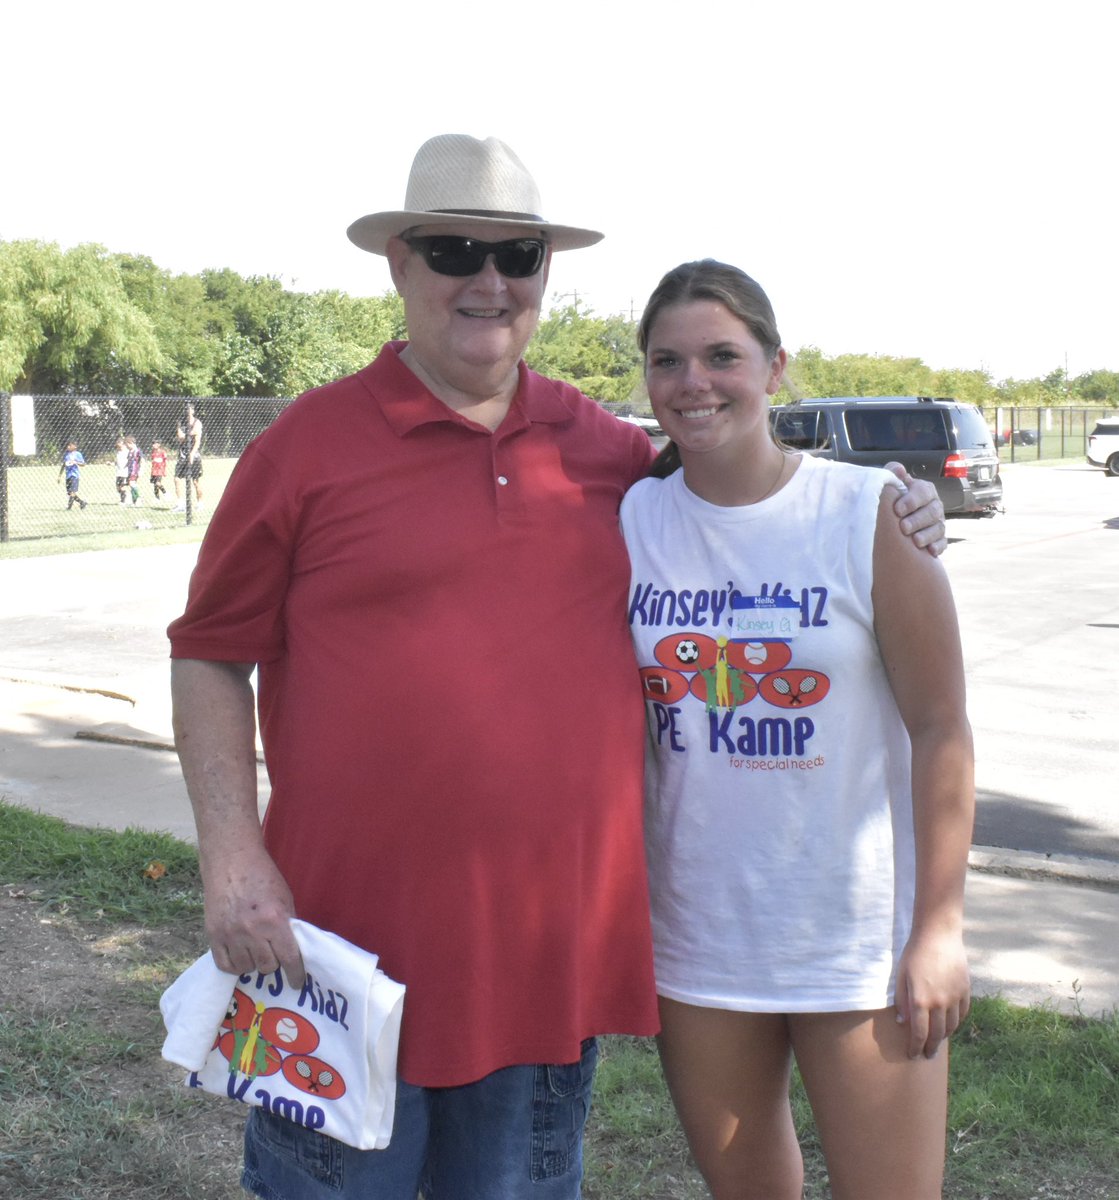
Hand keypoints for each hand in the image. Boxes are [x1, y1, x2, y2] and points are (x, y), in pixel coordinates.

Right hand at [202, 843, 305, 986]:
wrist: (232, 861)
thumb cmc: (263, 876)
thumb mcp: (285, 898)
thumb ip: (288, 924)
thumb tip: (294, 950)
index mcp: (275, 920)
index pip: (289, 958)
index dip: (295, 974)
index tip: (297, 982)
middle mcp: (252, 931)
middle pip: (268, 966)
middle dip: (274, 962)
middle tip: (273, 951)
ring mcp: (230, 934)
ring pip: (247, 968)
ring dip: (254, 963)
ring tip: (256, 949)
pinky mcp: (213, 935)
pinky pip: (225, 965)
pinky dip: (235, 965)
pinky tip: (240, 955)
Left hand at [884, 462, 946, 556]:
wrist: (898, 522)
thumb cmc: (895, 501)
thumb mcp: (894, 487)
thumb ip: (894, 477)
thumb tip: (897, 468)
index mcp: (924, 491)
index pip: (923, 492)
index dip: (911, 500)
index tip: (897, 509)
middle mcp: (934, 506)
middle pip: (932, 511)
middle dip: (918, 520)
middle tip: (903, 527)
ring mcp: (938, 523)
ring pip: (938, 528)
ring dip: (927, 535)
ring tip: (915, 541)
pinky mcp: (940, 539)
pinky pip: (943, 543)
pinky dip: (938, 547)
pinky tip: (930, 551)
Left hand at [894, 929, 970, 1058]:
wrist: (938, 935)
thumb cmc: (914, 953)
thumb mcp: (901, 975)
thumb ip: (901, 1000)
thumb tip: (902, 1023)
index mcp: (919, 1000)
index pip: (919, 1034)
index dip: (915, 1047)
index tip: (913, 1056)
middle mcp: (939, 1003)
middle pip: (937, 1035)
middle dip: (931, 1048)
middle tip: (927, 1055)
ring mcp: (954, 998)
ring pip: (952, 1026)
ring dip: (944, 1037)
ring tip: (938, 1041)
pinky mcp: (965, 991)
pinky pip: (962, 1014)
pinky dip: (956, 1022)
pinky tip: (950, 1024)